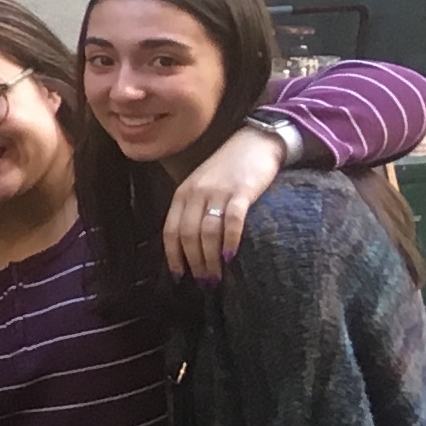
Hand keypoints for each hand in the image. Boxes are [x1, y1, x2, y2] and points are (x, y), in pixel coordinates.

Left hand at [167, 124, 290, 280]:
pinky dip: (229, 240)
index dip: (173, 256)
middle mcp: (195, 193)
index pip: (170, 230)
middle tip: (204, 283)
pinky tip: (230, 256)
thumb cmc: (229, 169)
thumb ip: (195, 210)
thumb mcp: (203, 186)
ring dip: (209, 259)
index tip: (179, 276)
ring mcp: (217, 192)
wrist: (255, 142)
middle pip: (188, 235)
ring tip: (216, 277)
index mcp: (183, 194)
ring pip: (206, 232)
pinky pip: (231, 220)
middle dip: (194, 263)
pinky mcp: (241, 191)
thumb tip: (192, 246)